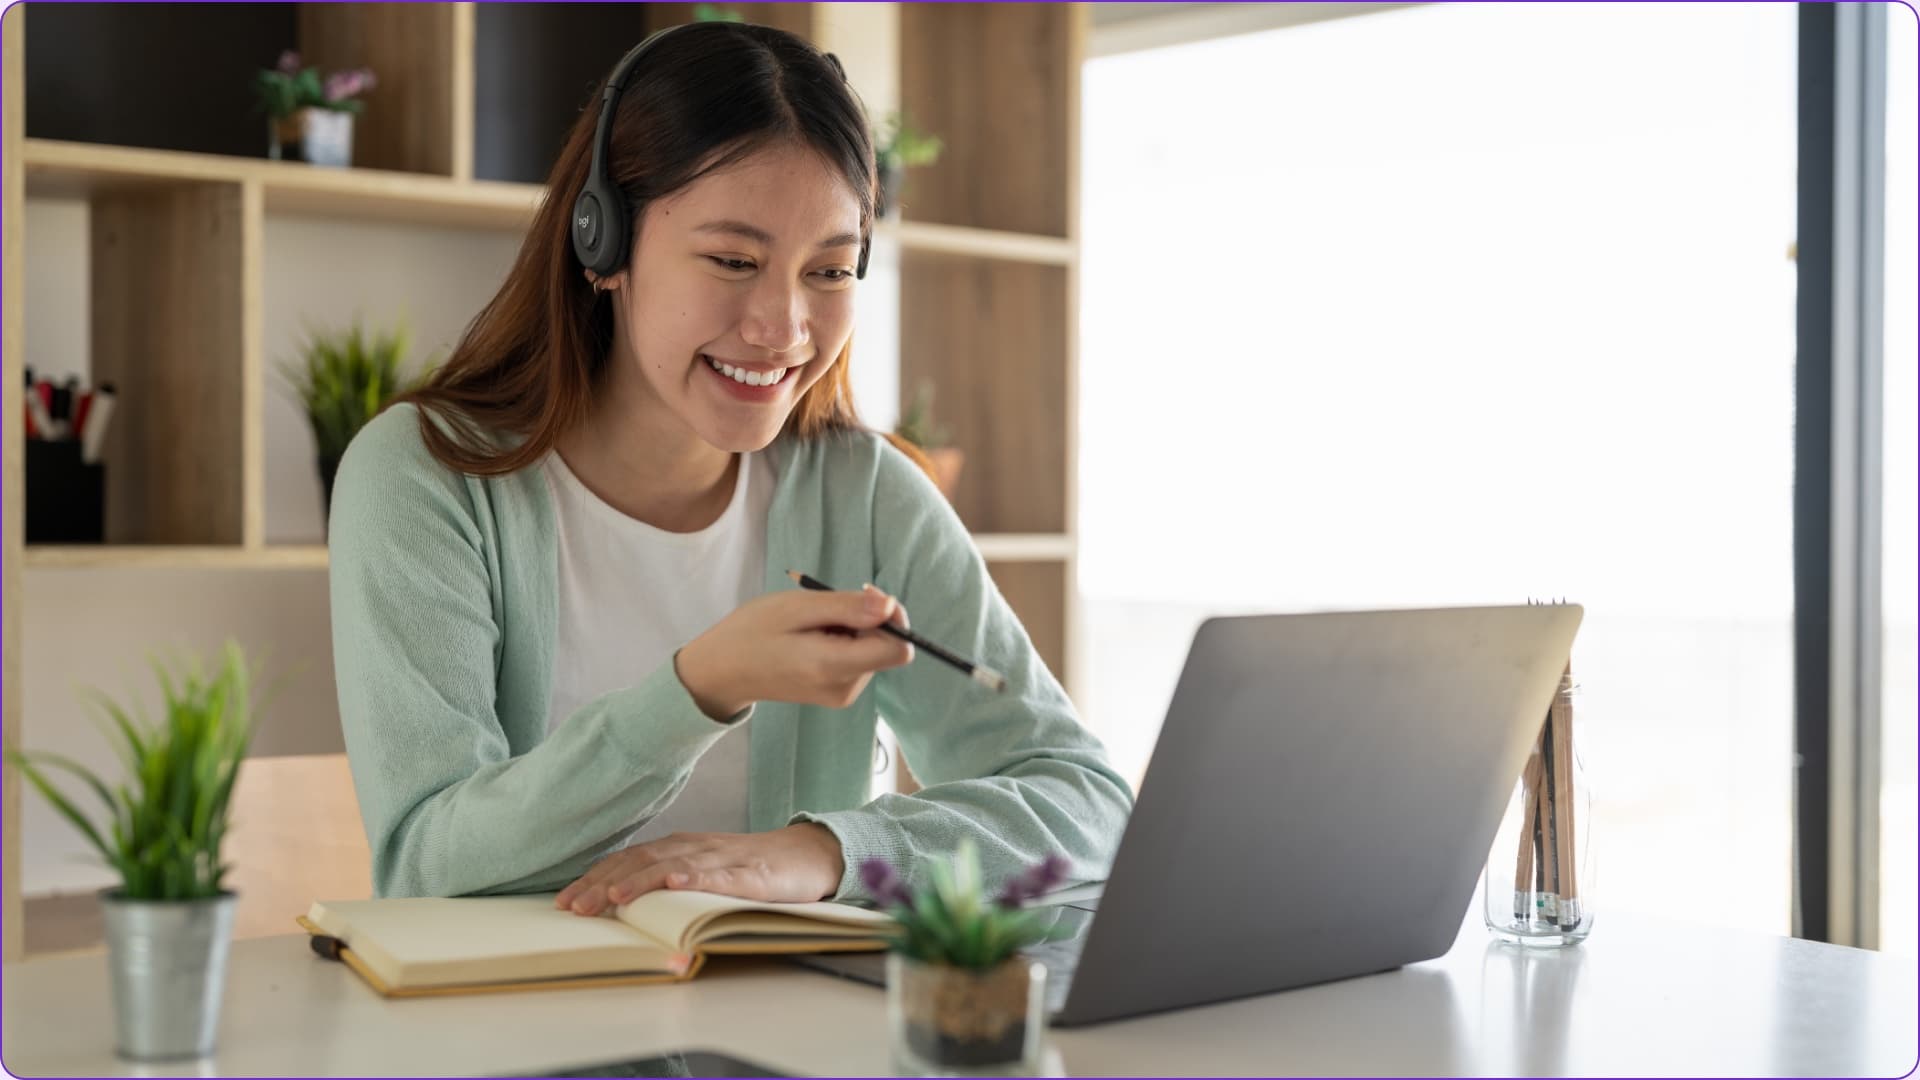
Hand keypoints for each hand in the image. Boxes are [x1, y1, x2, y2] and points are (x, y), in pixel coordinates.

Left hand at [554, 824, 846, 914]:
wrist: (807, 855)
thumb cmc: (751, 869)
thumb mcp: (703, 872)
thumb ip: (667, 880)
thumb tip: (619, 902)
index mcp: (679, 848)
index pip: (627, 860)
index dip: (594, 878)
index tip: (564, 902)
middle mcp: (695, 847)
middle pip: (641, 861)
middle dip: (603, 884)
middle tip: (573, 907)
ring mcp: (723, 858)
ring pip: (674, 865)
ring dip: (640, 881)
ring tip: (612, 898)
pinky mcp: (751, 873)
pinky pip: (720, 875)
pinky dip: (696, 878)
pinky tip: (676, 884)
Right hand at [675, 584, 911, 719]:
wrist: (722, 671)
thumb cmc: (752, 632)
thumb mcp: (797, 608)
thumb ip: (847, 607)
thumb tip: (891, 605)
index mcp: (835, 668)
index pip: (899, 649)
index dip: (892, 618)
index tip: (863, 597)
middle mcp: (846, 688)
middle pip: (887, 647)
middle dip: (866, 620)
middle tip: (823, 608)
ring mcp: (842, 695)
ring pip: (873, 651)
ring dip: (852, 629)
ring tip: (811, 626)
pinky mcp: (837, 694)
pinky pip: (859, 660)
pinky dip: (844, 642)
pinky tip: (812, 639)